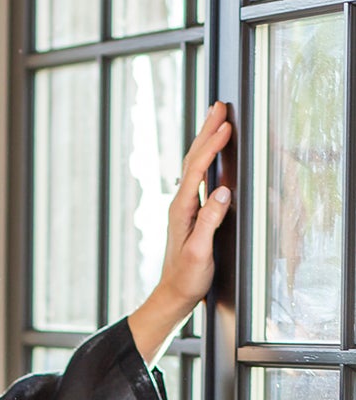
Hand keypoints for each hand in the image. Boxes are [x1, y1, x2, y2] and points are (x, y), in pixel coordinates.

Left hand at [126, 99, 232, 364]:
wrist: (174, 294)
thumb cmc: (187, 277)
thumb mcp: (200, 252)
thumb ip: (210, 221)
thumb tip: (223, 191)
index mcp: (182, 210)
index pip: (197, 170)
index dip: (211, 146)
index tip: (225, 126)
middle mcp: (180, 203)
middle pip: (193, 159)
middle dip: (207, 130)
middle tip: (220, 105)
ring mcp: (184, 206)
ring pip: (194, 164)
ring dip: (205, 138)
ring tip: (217, 116)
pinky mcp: (190, 211)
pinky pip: (197, 175)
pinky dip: (206, 156)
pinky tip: (211, 149)